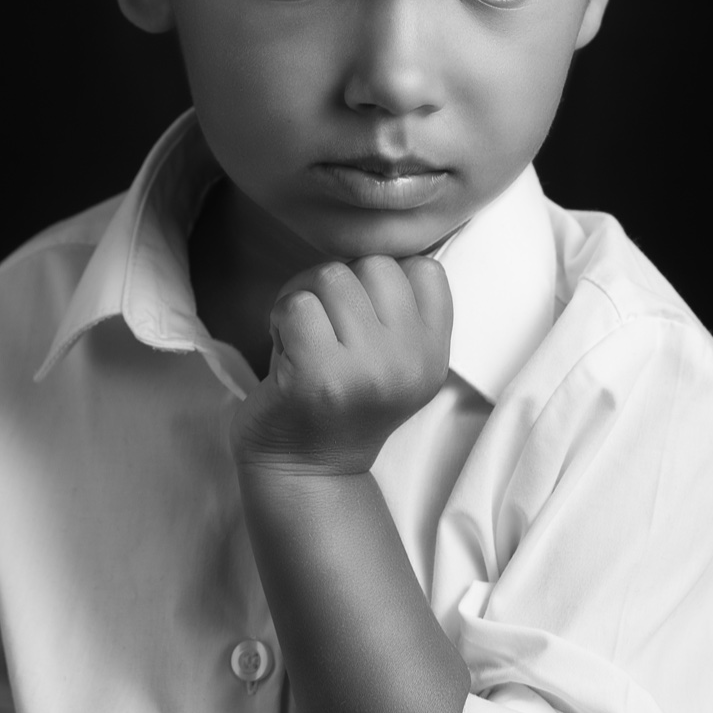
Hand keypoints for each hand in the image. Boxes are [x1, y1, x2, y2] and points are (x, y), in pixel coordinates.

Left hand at [233, 253, 452, 475]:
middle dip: (338, 287)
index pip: (424, 269)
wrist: (305, 473)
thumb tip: (378, 239)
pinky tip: (285, 353)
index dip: (382, 281)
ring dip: (305, 300)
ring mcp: (366, 371)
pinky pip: (295, 304)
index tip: (362, 319)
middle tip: (325, 330)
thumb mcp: (393, 361)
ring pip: (331, 276)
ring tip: (304, 341)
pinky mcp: (317, 377)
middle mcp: (409, 362)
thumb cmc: (339, 403)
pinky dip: (279, 320)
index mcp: (433, 354)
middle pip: (374, 265)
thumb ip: (398, 308)